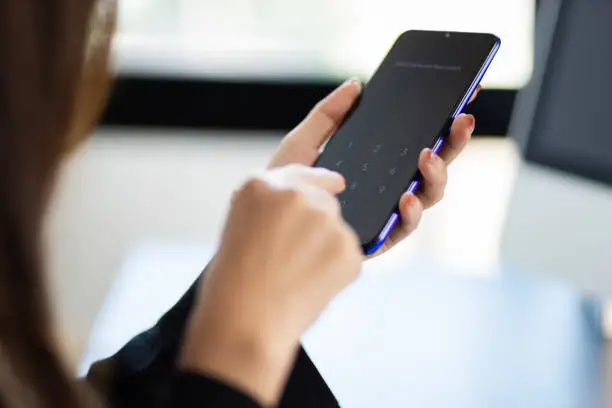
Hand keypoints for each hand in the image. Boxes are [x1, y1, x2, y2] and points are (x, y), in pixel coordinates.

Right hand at [181, 165, 361, 405]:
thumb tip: (305, 206)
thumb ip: (270, 208)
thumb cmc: (232, 285)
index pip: (299, 174)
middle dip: (317, 227)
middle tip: (294, 261)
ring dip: (326, 250)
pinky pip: (348, 257)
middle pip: (324, 202)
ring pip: (337, 231)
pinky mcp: (348, 248)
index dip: (319, 179)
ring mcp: (325, 220)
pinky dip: (337, 272)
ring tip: (295, 279)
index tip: (336, 182)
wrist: (245, 325)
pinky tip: (310, 288)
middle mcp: (295, 195)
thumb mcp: (238, 228)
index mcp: (260, 186)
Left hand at [268, 79, 479, 255]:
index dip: (441, 125)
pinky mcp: (377, 240)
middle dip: (452, 144)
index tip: (459, 102)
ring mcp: (385, 215)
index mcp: (377, 166)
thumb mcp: (303, 143)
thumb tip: (356, 85)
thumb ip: (328, 115)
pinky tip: (406, 196)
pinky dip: (411, 213)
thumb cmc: (283, 188)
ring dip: (435, 176)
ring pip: (427, 197)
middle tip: (461, 120)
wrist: (263, 226)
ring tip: (427, 156)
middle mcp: (387, 190)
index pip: (416, 144)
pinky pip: (404, 229)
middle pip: (431, 168)